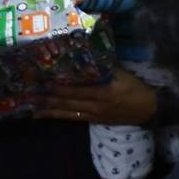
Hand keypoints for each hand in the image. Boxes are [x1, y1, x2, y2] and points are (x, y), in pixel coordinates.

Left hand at [34, 68, 158, 124]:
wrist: (149, 109)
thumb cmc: (137, 89)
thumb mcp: (124, 76)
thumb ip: (106, 69)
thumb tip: (87, 59)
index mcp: (103, 93)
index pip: (76, 91)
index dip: (59, 87)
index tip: (44, 81)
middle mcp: (95, 106)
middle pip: (67, 102)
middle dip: (48, 99)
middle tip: (29, 95)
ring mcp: (94, 114)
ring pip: (67, 112)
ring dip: (49, 110)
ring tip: (32, 109)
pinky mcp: (94, 120)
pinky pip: (73, 118)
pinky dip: (58, 116)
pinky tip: (46, 116)